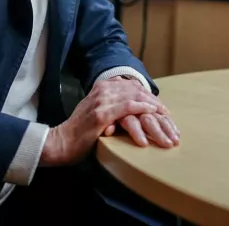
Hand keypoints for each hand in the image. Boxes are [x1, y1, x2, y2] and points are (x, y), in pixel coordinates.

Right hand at [40, 78, 165, 165]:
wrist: (62, 141)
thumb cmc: (80, 130)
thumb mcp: (95, 109)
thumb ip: (110, 102)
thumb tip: (129, 101)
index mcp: (102, 86)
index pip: (131, 85)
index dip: (147, 94)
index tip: (159, 104)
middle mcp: (102, 90)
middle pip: (136, 90)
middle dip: (153, 100)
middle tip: (166, 111)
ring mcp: (102, 100)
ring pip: (135, 97)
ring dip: (152, 105)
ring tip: (164, 113)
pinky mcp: (102, 114)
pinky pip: (127, 107)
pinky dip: (142, 108)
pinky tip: (153, 111)